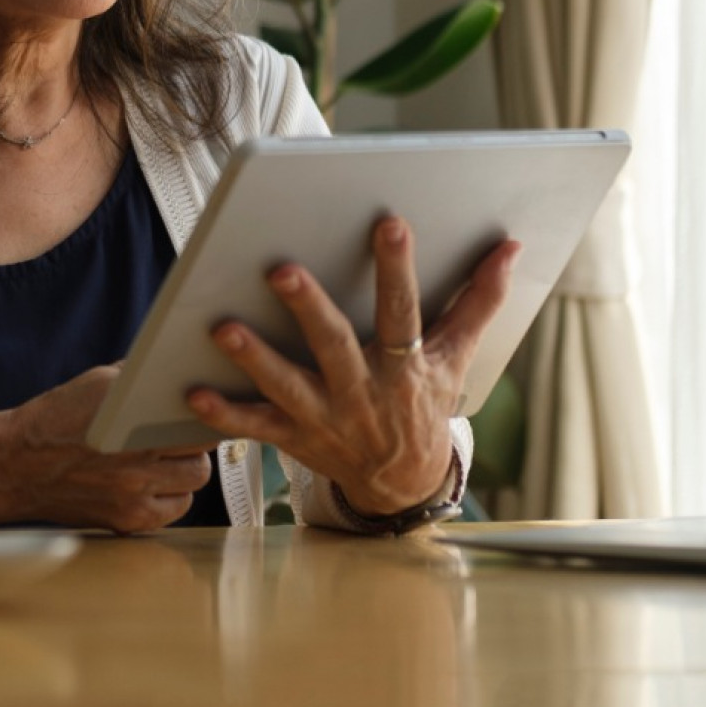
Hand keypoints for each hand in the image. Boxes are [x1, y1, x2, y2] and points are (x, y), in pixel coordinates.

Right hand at [0, 365, 216, 532]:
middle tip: (186, 434)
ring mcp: (135, 490)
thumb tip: (179, 373)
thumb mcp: (99, 383)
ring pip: (195, 480)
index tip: (205, 409)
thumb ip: (141, 379)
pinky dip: (171, 497)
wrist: (15, 466)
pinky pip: (175, 510)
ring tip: (171, 459)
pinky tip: (155, 483)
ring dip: (187, 469)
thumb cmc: (56, 419)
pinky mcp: (128, 519)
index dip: (206, 412)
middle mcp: (137, 451)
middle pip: (202, 449)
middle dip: (197, 440)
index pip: (198, 413)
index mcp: (130, 410)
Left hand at [185, 217, 519, 515]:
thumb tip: (511, 247)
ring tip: (222, 327)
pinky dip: (224, 415)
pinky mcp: (295, 438)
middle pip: (335, 345)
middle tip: (280, 269)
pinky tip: (194, 392)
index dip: (399, 269)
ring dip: (255, 359)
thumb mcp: (457, 357)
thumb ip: (478, 301)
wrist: (404, 483)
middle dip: (309, 309)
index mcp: (404, 366)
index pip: (405, 311)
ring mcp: (326, 417)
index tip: (390, 223)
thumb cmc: (425, 403)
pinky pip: (256, 428)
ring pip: (288, 386)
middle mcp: (363, 392)